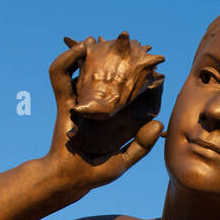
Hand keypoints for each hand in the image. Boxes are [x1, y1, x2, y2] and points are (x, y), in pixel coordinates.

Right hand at [43, 37, 162, 188]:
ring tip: (96, 40)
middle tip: (129, 46)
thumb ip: (142, 145)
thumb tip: (159, 122)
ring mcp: (81, 104)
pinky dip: (66, 60)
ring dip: (88, 55)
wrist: (69, 180)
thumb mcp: (124, 161)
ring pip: (85, 72)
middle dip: (116, 62)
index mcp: (116, 120)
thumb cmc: (96, 173)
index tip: (157, 74)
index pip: (133, 98)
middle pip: (110, 79)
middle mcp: (99, 108)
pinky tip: (77, 48)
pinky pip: (61, 77)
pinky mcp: (65, 103)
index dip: (145, 85)